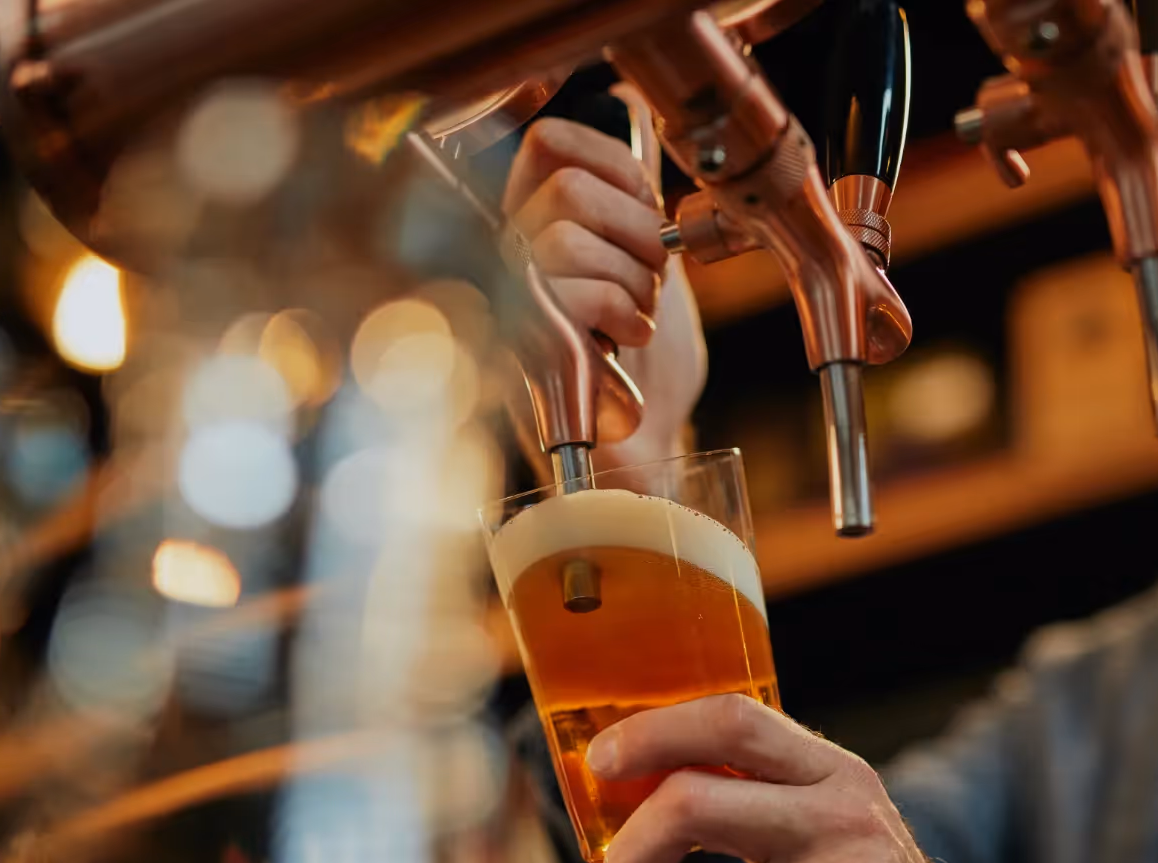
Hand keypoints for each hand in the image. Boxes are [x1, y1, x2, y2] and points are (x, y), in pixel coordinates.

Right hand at [502, 97, 708, 468]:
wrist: (645, 446)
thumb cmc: (644, 366)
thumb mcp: (647, 262)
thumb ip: (631, 200)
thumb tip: (633, 122)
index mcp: (533, 221)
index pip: (550, 142)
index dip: (612, 163)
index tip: (647, 209)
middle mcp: (505, 253)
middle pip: (564, 185)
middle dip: (634, 229)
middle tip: (652, 279)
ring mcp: (506, 299)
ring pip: (565, 234)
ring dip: (630, 278)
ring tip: (639, 316)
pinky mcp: (520, 345)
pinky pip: (567, 290)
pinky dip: (620, 310)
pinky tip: (628, 336)